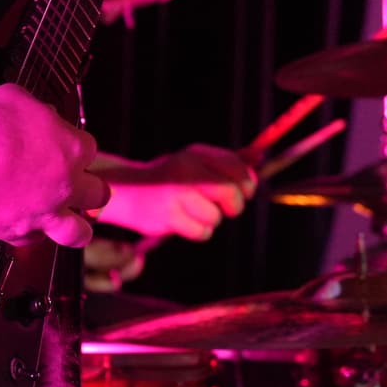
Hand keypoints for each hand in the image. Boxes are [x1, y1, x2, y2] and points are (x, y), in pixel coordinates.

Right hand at [0, 83, 107, 246]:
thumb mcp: (20, 99)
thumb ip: (41, 113)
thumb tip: (42, 117)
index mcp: (73, 149)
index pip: (89, 151)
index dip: (74, 148)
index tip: (62, 147)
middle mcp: (66, 185)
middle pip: (97, 194)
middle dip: (88, 189)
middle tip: (77, 187)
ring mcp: (43, 212)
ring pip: (78, 233)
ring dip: (77, 228)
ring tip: (73, 225)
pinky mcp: (16, 231)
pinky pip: (33, 240)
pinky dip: (31, 233)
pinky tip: (26, 226)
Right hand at [95, 144, 256, 240]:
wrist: (125, 191)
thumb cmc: (169, 178)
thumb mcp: (196, 162)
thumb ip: (228, 161)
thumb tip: (261, 157)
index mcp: (195, 154)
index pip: (235, 165)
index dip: (247, 182)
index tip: (246, 191)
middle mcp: (185, 170)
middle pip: (229, 192)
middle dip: (235, 205)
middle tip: (229, 208)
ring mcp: (174, 194)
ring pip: (215, 217)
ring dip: (212, 220)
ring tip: (197, 213)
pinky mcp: (167, 217)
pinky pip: (201, 232)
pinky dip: (200, 231)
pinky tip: (186, 222)